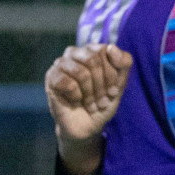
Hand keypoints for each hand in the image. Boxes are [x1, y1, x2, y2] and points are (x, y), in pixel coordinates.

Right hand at [45, 44, 130, 174]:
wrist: (86, 127)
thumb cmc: (102, 103)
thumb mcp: (120, 84)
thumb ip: (123, 63)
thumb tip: (111, 47)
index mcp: (92, 50)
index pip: (106, 51)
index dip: (112, 74)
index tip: (113, 92)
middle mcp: (75, 52)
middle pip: (93, 59)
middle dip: (101, 85)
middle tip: (102, 101)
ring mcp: (61, 64)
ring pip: (81, 72)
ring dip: (90, 93)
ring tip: (91, 104)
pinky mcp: (51, 78)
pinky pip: (68, 83)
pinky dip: (77, 96)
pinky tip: (75, 101)